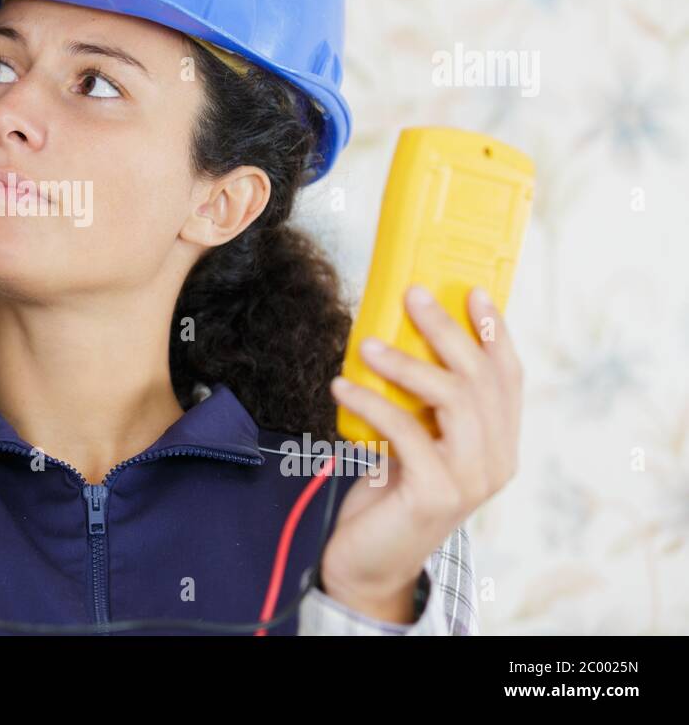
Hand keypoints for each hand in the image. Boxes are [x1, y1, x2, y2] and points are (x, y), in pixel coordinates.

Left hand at [319, 283, 523, 621]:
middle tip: (412, 296)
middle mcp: (497, 461)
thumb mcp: (412, 439)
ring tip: (367, 344)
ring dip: (409, 363)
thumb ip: (421, 403)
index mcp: (499, 443)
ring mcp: (472, 480)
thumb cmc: (389, 494)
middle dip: (448, 330)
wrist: (369, 562)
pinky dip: (374, 403)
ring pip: (455, 400)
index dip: (494, 331)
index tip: (473, 291)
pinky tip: (343, 385)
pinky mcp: (438, 494)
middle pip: (482, 380)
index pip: (509, 377)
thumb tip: (397, 334)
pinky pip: (408, 432)